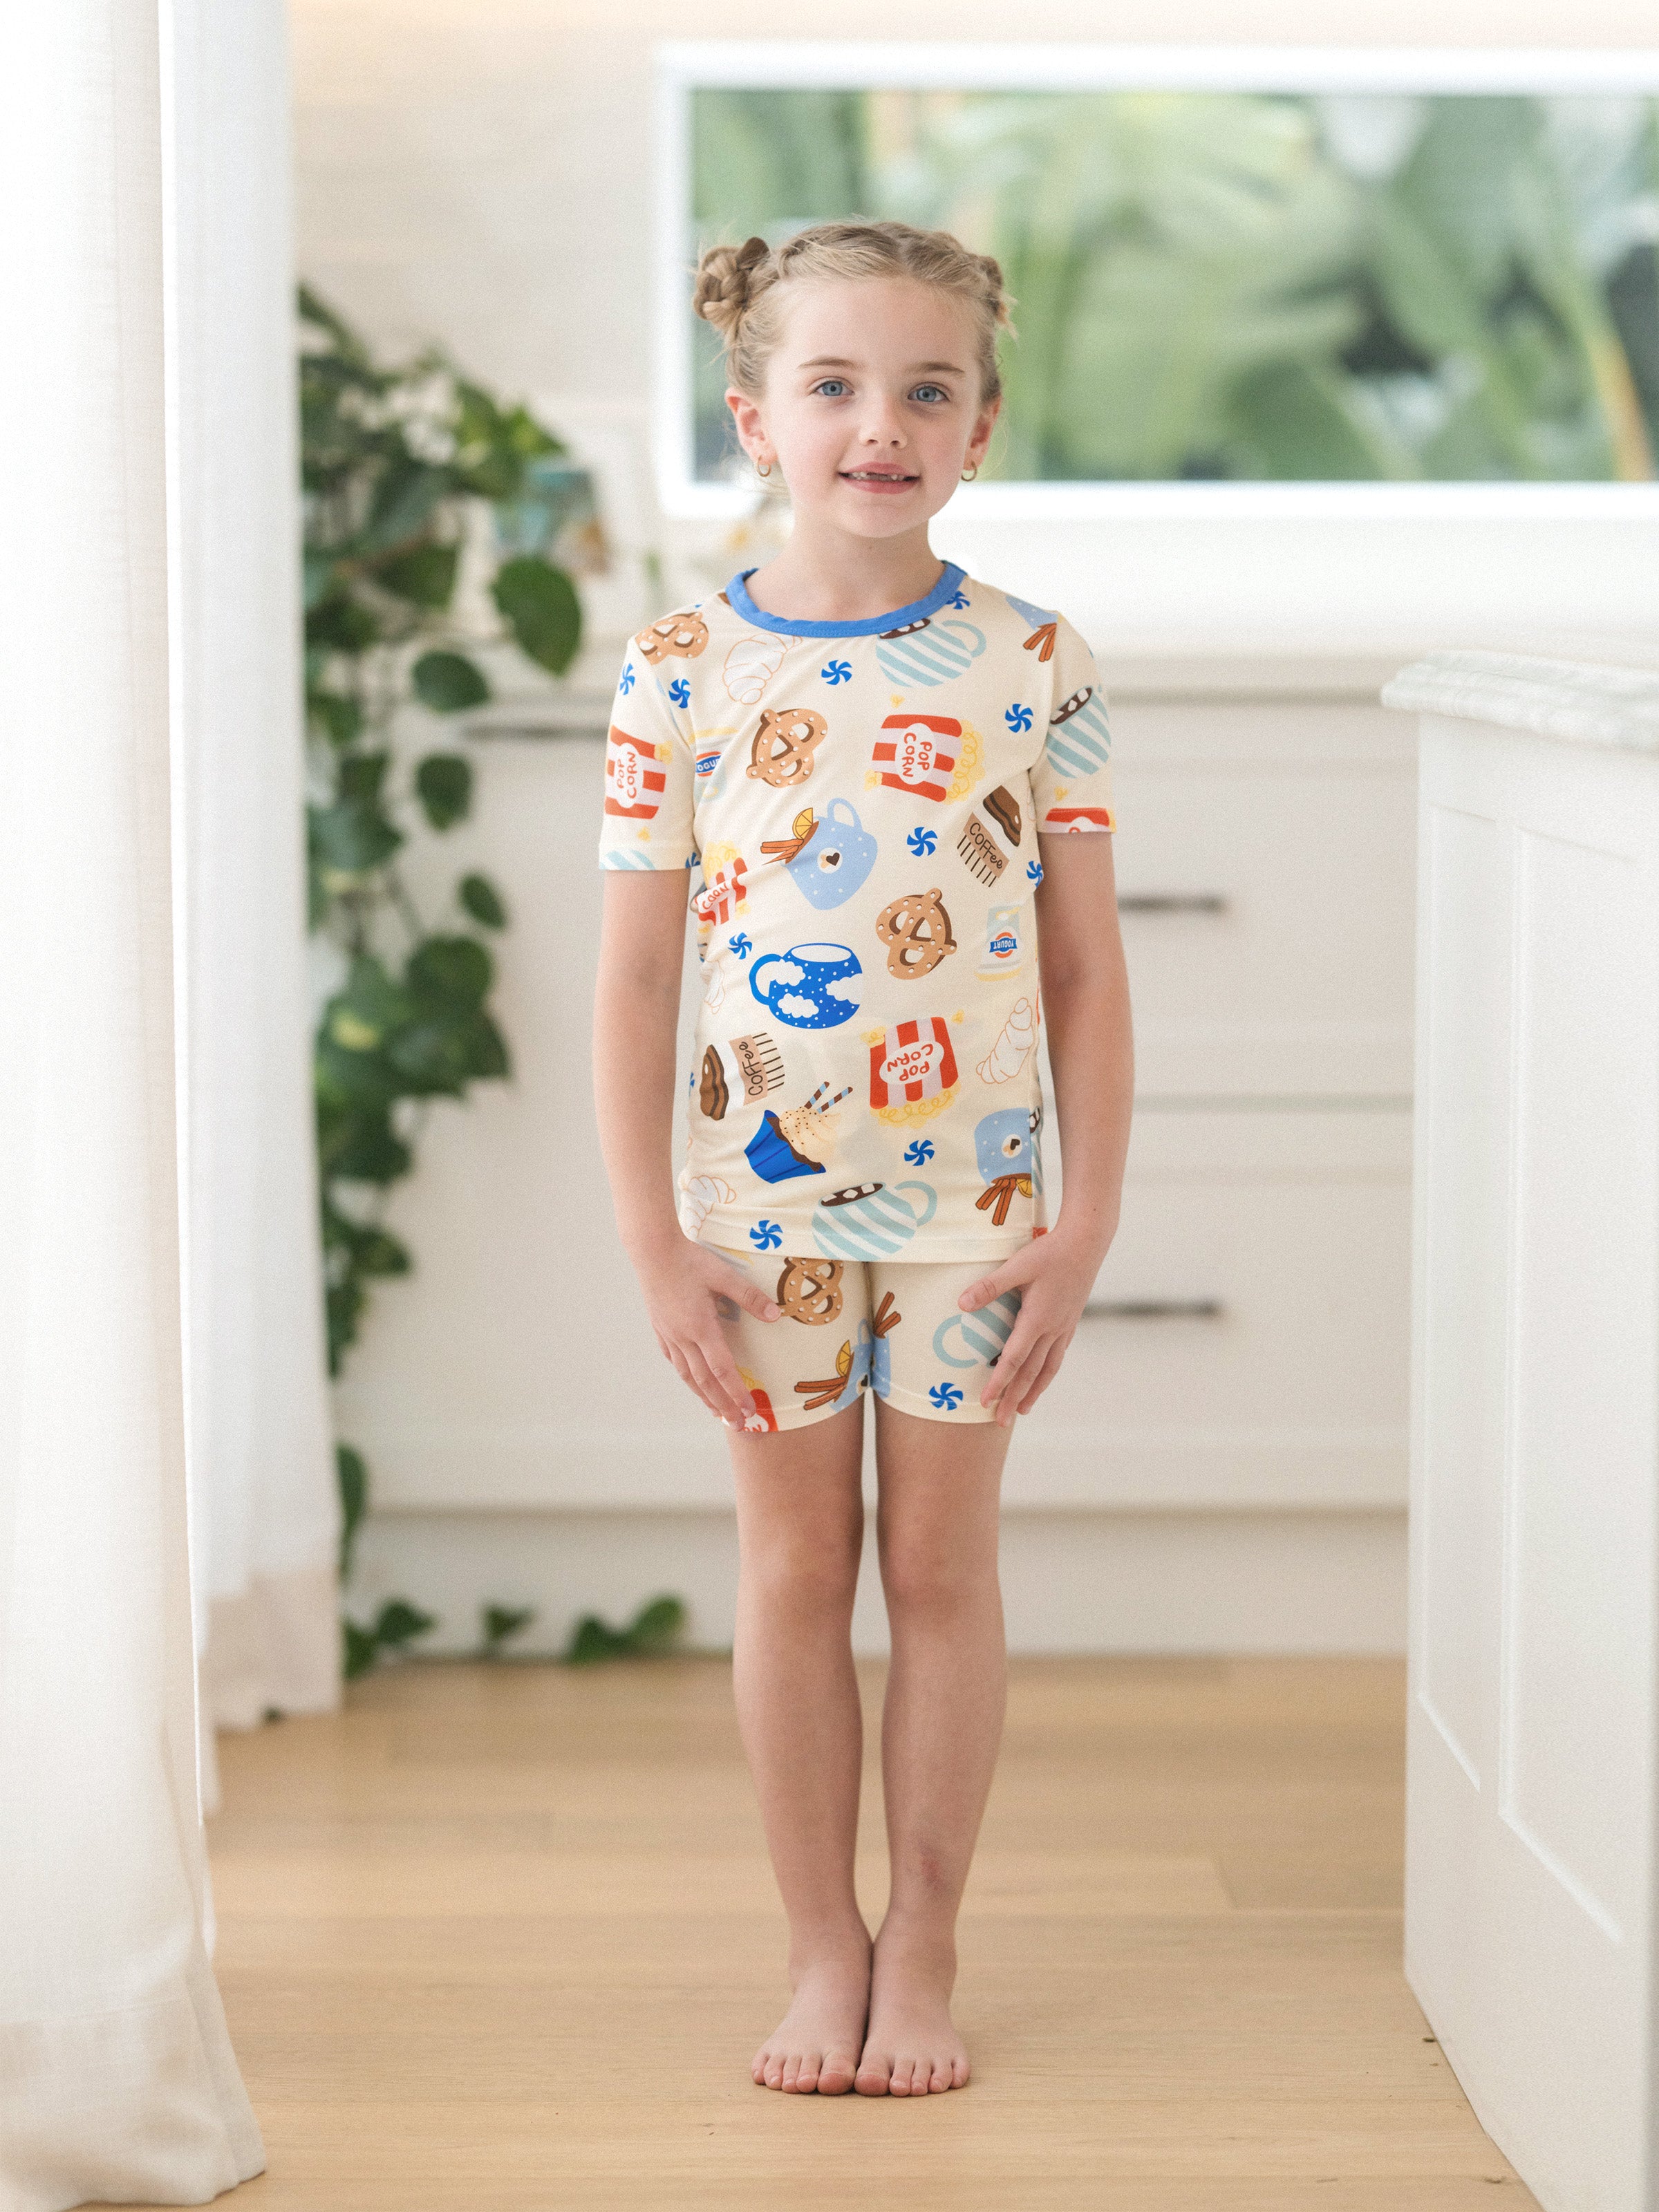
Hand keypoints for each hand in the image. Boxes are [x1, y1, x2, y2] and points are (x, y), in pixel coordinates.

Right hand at [633, 1238, 780, 1426]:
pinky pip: (674, 1360)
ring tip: (716, 1412)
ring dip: (703, 1396)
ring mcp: (669, 1334)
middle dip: (723, 1404)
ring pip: (687, 1374)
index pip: (722, 1369)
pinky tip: (692, 1381)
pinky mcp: (660, 1328)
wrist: (652, 1250)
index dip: (736, 1392)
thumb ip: (750, 1296)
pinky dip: (687, 1376)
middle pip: (705, 1380)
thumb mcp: (724, 1274)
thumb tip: (775, 1316)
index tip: (749, 1410)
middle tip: (737, 1424)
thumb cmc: (689, 1259)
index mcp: (700, 1327)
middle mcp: (683, 1337)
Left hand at [956, 1229, 1106, 1426]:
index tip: (986, 1402)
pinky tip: (1042, 1379)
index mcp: (1037, 1319)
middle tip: (1000, 1422)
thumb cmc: (1050, 1252)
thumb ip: (990, 1286)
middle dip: (1014, 1398)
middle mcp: (1052, 1329)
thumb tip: (962, 1304)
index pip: (1014, 1359)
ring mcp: (1064, 1328)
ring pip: (1047, 1369)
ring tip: (1023, 1411)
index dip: (999, 1382)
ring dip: (1033, 1391)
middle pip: (1030, 1373)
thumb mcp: (1017, 1266)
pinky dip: (1047, 1374)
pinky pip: (1057, 1357)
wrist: (1087, 1243)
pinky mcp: (1070, 1322)